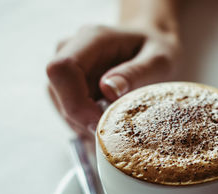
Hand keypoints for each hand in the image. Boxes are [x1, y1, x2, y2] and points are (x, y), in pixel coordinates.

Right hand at [46, 25, 180, 137]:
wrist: (155, 47)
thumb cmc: (158, 51)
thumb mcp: (160, 60)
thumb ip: (136, 73)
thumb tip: (108, 89)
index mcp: (92, 38)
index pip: (62, 70)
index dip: (75, 103)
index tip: (101, 124)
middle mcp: (71, 49)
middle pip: (57, 91)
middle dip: (82, 119)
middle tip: (115, 131)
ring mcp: (67, 67)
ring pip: (60, 105)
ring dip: (85, 124)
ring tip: (117, 124)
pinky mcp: (69, 85)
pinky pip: (68, 111)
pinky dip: (86, 124)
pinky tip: (110, 122)